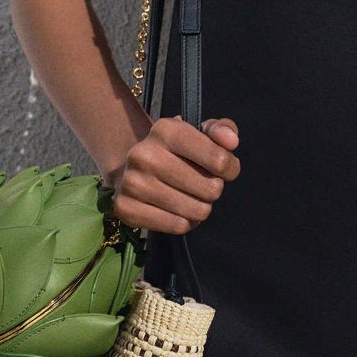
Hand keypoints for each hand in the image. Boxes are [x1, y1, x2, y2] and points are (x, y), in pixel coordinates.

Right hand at [107, 115, 240, 235]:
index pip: (219, 159)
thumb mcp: (199, 134)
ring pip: (197, 211)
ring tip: (189, 197)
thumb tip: (231, 141)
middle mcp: (144, 155)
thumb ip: (222, 130)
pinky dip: (184, 222)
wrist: (130, 171)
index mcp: (165, 130)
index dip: (230, 168)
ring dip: (200, 207)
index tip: (224, 168)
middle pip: (211, 189)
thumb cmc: (176, 153)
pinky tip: (176, 210)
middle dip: (213, 189)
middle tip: (201, 183)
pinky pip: (178, 226)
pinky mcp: (125, 209)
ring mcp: (132, 183)